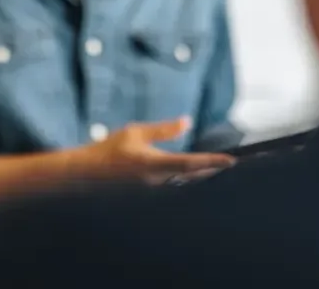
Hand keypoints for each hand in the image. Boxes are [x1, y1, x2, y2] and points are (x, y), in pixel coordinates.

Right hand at [70, 117, 235, 183]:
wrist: (87, 173)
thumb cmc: (110, 150)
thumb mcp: (136, 132)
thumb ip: (163, 130)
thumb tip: (187, 122)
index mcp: (154, 163)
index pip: (191, 163)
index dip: (213, 162)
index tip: (231, 160)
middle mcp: (157, 181)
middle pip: (193, 177)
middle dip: (211, 170)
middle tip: (229, 164)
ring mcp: (154, 191)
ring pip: (185, 183)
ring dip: (200, 176)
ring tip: (216, 168)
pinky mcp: (150, 195)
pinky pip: (174, 187)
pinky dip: (187, 180)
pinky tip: (194, 176)